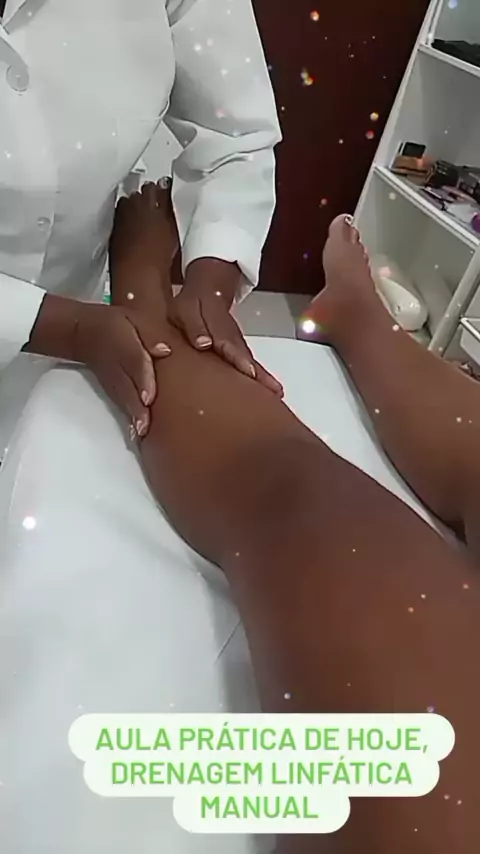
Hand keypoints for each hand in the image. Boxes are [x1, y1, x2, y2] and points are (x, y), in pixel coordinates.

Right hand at [74, 302, 171, 436]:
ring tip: (141, 436)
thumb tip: (165, 350)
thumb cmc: (118, 327)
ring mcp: (115, 385)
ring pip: (125, 402)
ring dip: (133, 418)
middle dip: (137, 410)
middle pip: (128, 391)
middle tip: (145, 430)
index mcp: (126, 350)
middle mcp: (120, 372)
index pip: (135, 364)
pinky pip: (123, 406)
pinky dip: (130, 419)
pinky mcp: (115, 393)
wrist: (87, 333)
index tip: (148, 399)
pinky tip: (137, 435)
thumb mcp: (132, 322)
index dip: (143, 381)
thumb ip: (149, 338)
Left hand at [170, 260, 283, 395]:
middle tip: (274, 391)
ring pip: (252, 362)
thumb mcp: (187, 310)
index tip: (250, 373)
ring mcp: (238, 344)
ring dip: (265, 378)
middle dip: (260, 374)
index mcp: (218, 329)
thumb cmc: (195, 304)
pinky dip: (261, 377)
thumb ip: (194, 326)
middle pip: (247, 358)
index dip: (239, 359)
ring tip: (277, 393)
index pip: (230, 346)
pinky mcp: (239, 350)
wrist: (210, 290)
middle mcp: (233, 339)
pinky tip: (270, 390)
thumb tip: (203, 344)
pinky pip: (250, 364)